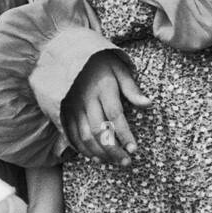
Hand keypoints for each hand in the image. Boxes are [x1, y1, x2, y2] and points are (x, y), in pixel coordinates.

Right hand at [61, 51, 151, 165]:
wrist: (65, 50)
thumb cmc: (99, 61)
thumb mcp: (118, 67)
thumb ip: (131, 88)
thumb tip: (148, 104)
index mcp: (103, 87)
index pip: (115, 116)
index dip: (125, 135)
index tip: (134, 150)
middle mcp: (86, 99)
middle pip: (99, 130)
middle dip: (113, 149)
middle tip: (126, 162)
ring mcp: (72, 106)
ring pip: (84, 136)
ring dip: (98, 153)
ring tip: (112, 162)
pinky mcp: (62, 111)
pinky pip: (71, 134)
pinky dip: (82, 149)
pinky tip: (94, 157)